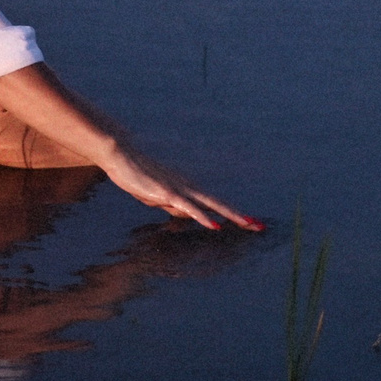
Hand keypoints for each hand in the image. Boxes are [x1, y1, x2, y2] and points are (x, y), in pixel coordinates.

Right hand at [102, 147, 263, 232]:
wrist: (121, 155)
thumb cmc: (138, 175)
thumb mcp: (158, 198)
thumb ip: (173, 206)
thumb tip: (186, 216)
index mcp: (187, 189)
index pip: (214, 204)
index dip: (232, 213)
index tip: (249, 222)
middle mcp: (188, 187)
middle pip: (219, 203)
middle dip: (239, 215)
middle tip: (259, 226)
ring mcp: (179, 189)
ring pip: (210, 204)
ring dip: (229, 215)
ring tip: (247, 223)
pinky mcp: (167, 193)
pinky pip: (189, 207)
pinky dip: (203, 217)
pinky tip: (214, 225)